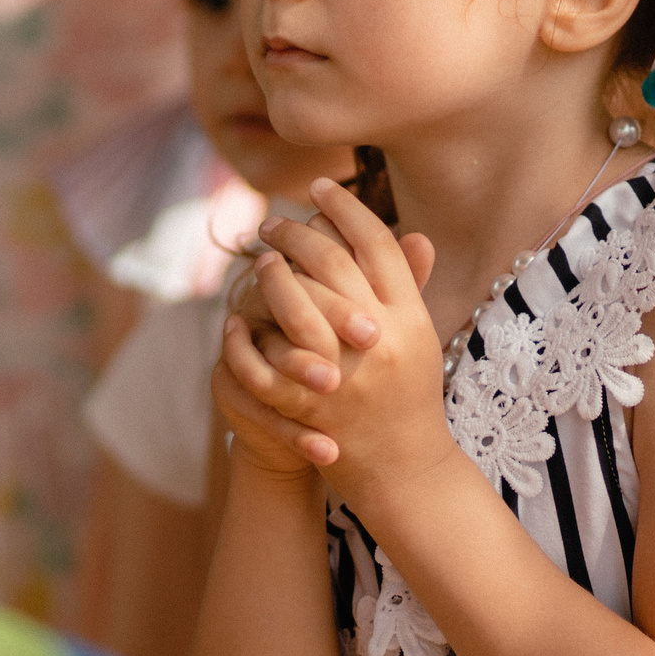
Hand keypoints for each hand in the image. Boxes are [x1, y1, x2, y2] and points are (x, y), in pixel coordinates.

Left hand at [218, 178, 447, 497]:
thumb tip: (412, 230)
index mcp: (410, 316)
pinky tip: (235, 313)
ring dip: (273, 273)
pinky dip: (249, 332)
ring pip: (298, 301)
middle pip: (333, 262)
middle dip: (298, 232)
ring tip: (259, 257)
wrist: (405, 469)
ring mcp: (348, 370)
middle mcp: (383, 337)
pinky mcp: (315, 403)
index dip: (346, 209)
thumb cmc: (408, 395)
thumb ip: (408, 285)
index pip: (376, 243)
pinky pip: (270, 356)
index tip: (319, 186)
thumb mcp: (418, 337)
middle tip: (272, 219)